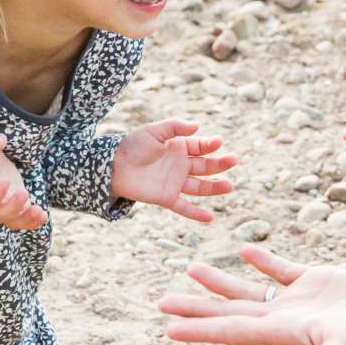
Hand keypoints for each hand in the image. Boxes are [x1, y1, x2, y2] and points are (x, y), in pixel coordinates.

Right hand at [0, 131, 47, 230]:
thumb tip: (1, 140)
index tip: (5, 181)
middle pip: (0, 214)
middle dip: (13, 207)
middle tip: (24, 192)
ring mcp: (5, 207)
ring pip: (13, 222)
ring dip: (26, 220)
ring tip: (39, 211)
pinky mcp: (18, 208)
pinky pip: (23, 222)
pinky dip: (33, 222)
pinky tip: (43, 215)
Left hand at [112, 119, 236, 224]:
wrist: (112, 166)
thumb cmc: (131, 146)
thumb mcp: (153, 132)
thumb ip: (175, 128)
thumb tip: (198, 126)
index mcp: (179, 148)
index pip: (200, 147)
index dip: (210, 145)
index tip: (218, 143)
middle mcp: (180, 166)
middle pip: (205, 167)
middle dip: (219, 164)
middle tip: (233, 160)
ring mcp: (175, 183)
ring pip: (200, 187)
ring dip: (215, 187)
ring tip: (229, 186)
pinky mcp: (167, 197)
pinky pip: (184, 207)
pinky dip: (196, 214)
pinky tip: (210, 218)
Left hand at [159, 245, 345, 344]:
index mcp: (283, 336)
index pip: (232, 331)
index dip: (199, 328)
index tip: (167, 325)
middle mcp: (284, 320)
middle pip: (230, 312)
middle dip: (196, 308)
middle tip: (162, 301)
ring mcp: (299, 300)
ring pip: (250, 290)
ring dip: (221, 283)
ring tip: (192, 270)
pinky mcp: (317, 281)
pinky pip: (281, 270)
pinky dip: (261, 262)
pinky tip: (245, 252)